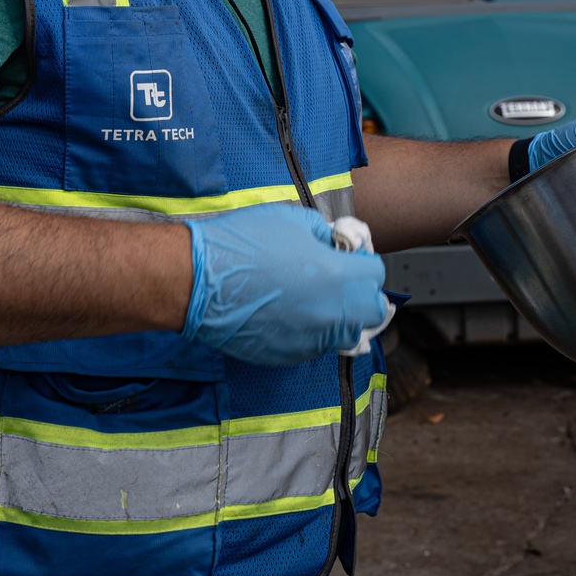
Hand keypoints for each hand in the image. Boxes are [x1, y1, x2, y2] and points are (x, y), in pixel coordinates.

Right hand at [182, 206, 386, 365]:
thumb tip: (333, 245)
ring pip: (347, 334)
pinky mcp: (288, 355)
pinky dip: (312, 330)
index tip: (349, 255)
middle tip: (342, 279)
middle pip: (373, 312)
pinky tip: (290, 311)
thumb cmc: (242, 243)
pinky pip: (316, 345)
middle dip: (363, 293)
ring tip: (316, 297)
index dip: (363, 261)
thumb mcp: (292, 219)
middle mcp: (330, 313)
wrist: (199, 279)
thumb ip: (324, 235)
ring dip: (341, 315)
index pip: (376, 274)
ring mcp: (310, 339)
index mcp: (337, 276)